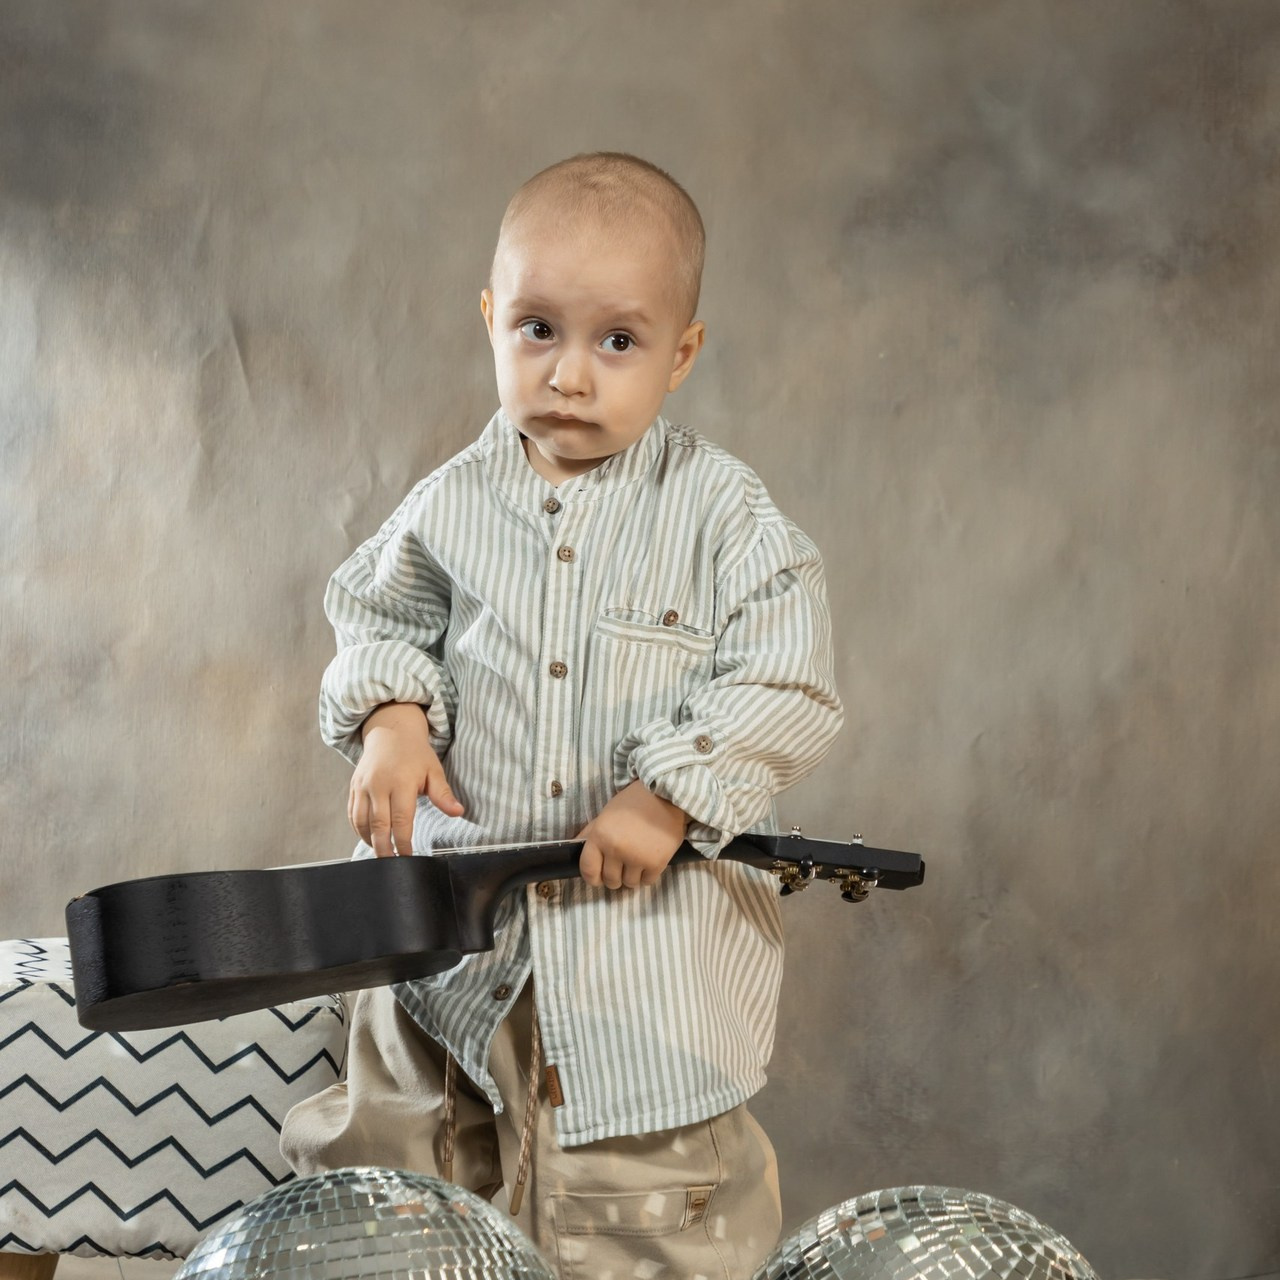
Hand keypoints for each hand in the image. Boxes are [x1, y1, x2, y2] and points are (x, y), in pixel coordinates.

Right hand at [349, 703, 463, 856]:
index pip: (401, 820)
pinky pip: (352, 814)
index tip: (409, 857)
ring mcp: (362, 786)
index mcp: (401, 782)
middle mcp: (378, 785)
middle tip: (392, 866)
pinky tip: (369, 838)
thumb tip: (458, 812)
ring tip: (381, 854)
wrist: (390, 731)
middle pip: (378, 826)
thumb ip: (443, 795)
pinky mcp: (353, 787)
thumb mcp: (434, 771)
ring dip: (370, 841)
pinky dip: (358, 830)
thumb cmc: (415, 754)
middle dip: (385, 849)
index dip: (404, 842)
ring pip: (361, 822)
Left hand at [577, 781, 687, 888]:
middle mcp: (616, 849)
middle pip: (610, 880)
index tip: (599, 877)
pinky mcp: (656, 863)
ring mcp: (637, 858)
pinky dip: (647, 875)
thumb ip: (590, 834)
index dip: (593, 877)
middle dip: (615, 877)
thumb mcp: (605, 815)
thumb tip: (575, 848)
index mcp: (600, 836)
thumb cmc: (633, 803)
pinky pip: (647, 881)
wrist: (666, 795)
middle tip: (622, 866)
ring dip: (632, 876)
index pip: (588, 870)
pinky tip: (649, 861)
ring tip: (637, 861)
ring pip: (629, 883)